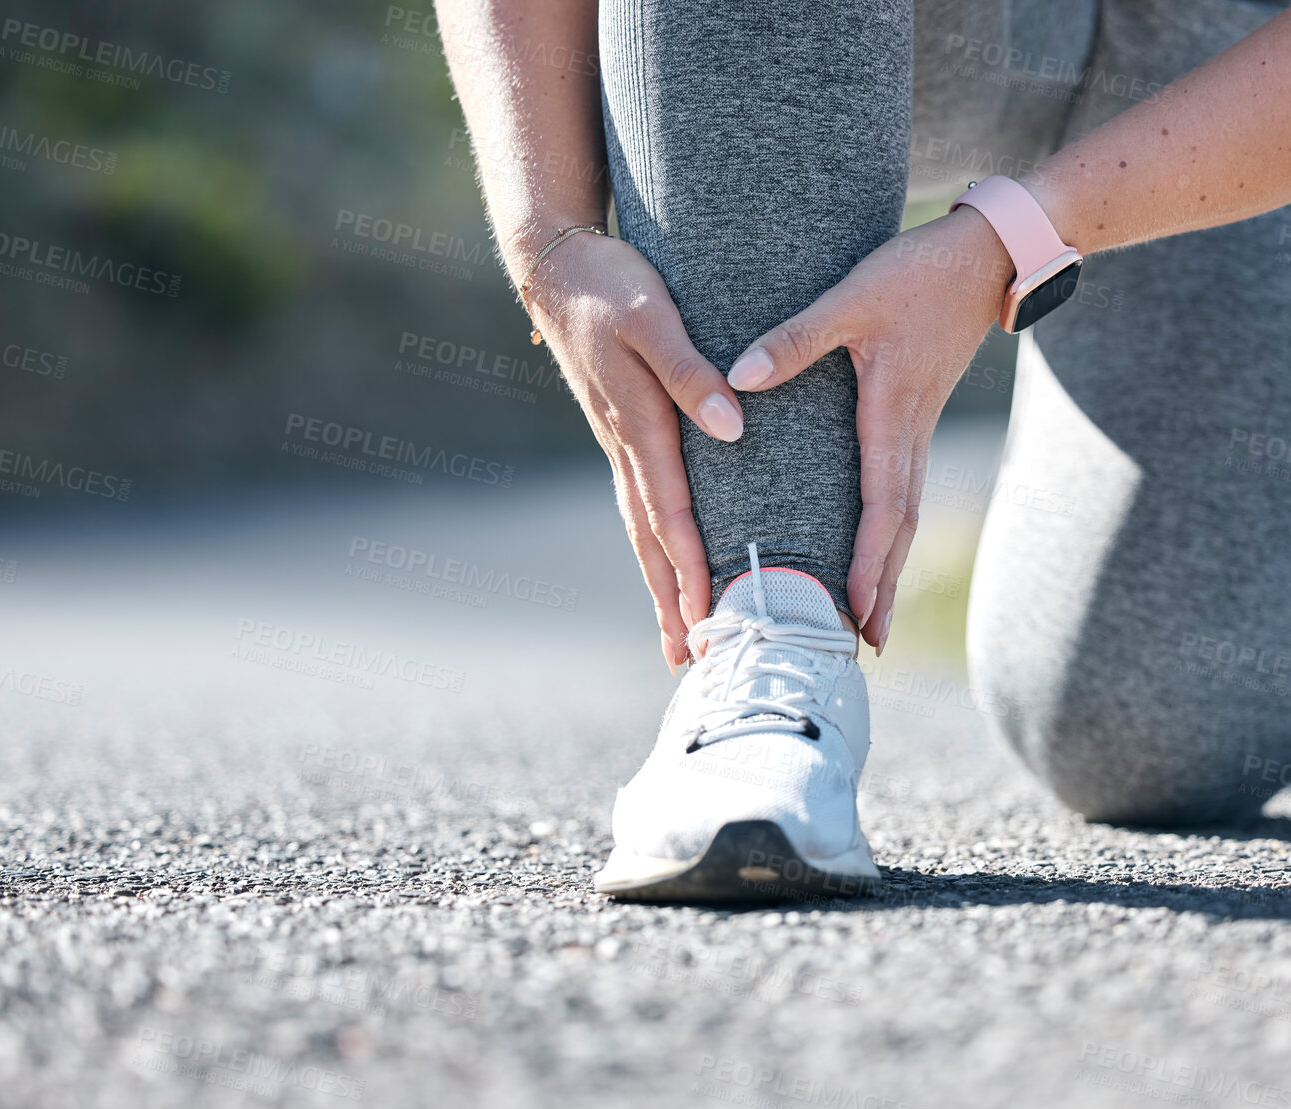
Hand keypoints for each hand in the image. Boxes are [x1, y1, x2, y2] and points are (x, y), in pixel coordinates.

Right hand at [524, 230, 745, 670]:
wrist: (557, 266)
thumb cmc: (611, 285)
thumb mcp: (654, 317)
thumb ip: (691, 371)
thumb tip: (733, 428)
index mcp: (639, 424)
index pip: (670, 512)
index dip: (691, 566)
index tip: (708, 617)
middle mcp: (626, 446)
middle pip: (650, 539)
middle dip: (671, 602)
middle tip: (687, 660)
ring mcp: (619, 443)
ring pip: (642, 527)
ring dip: (660, 584)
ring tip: (676, 638)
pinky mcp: (621, 432)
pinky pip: (640, 502)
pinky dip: (654, 544)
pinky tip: (665, 566)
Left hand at [722, 208, 1012, 652]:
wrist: (986, 255)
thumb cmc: (918, 273)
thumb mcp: (852, 296)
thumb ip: (796, 337)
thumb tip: (739, 378)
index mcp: (892, 413)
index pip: (882, 504)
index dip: (866, 559)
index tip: (853, 606)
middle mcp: (909, 431)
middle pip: (899, 526)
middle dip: (883, 585)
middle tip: (868, 643)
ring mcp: (917, 425)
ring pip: (905, 511)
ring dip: (889, 564)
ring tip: (873, 616)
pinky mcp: (916, 414)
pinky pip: (903, 486)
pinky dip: (891, 528)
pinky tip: (878, 546)